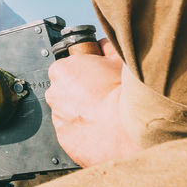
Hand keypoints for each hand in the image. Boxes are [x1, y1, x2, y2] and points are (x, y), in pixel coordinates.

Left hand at [45, 38, 140, 166]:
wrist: (132, 129)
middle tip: (103, 99)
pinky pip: (73, 135)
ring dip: (82, 115)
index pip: (66, 69)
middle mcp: (54, 94)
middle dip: (80, 95)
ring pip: (68, 114)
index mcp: (62, 71)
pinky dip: (84, 134)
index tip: (96, 80)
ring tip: (105, 117)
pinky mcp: (65, 140)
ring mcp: (58, 119)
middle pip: (65, 92)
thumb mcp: (119, 59)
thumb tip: (102, 45)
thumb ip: (106, 48)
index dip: (83, 74)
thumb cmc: (125, 93)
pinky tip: (102, 132)